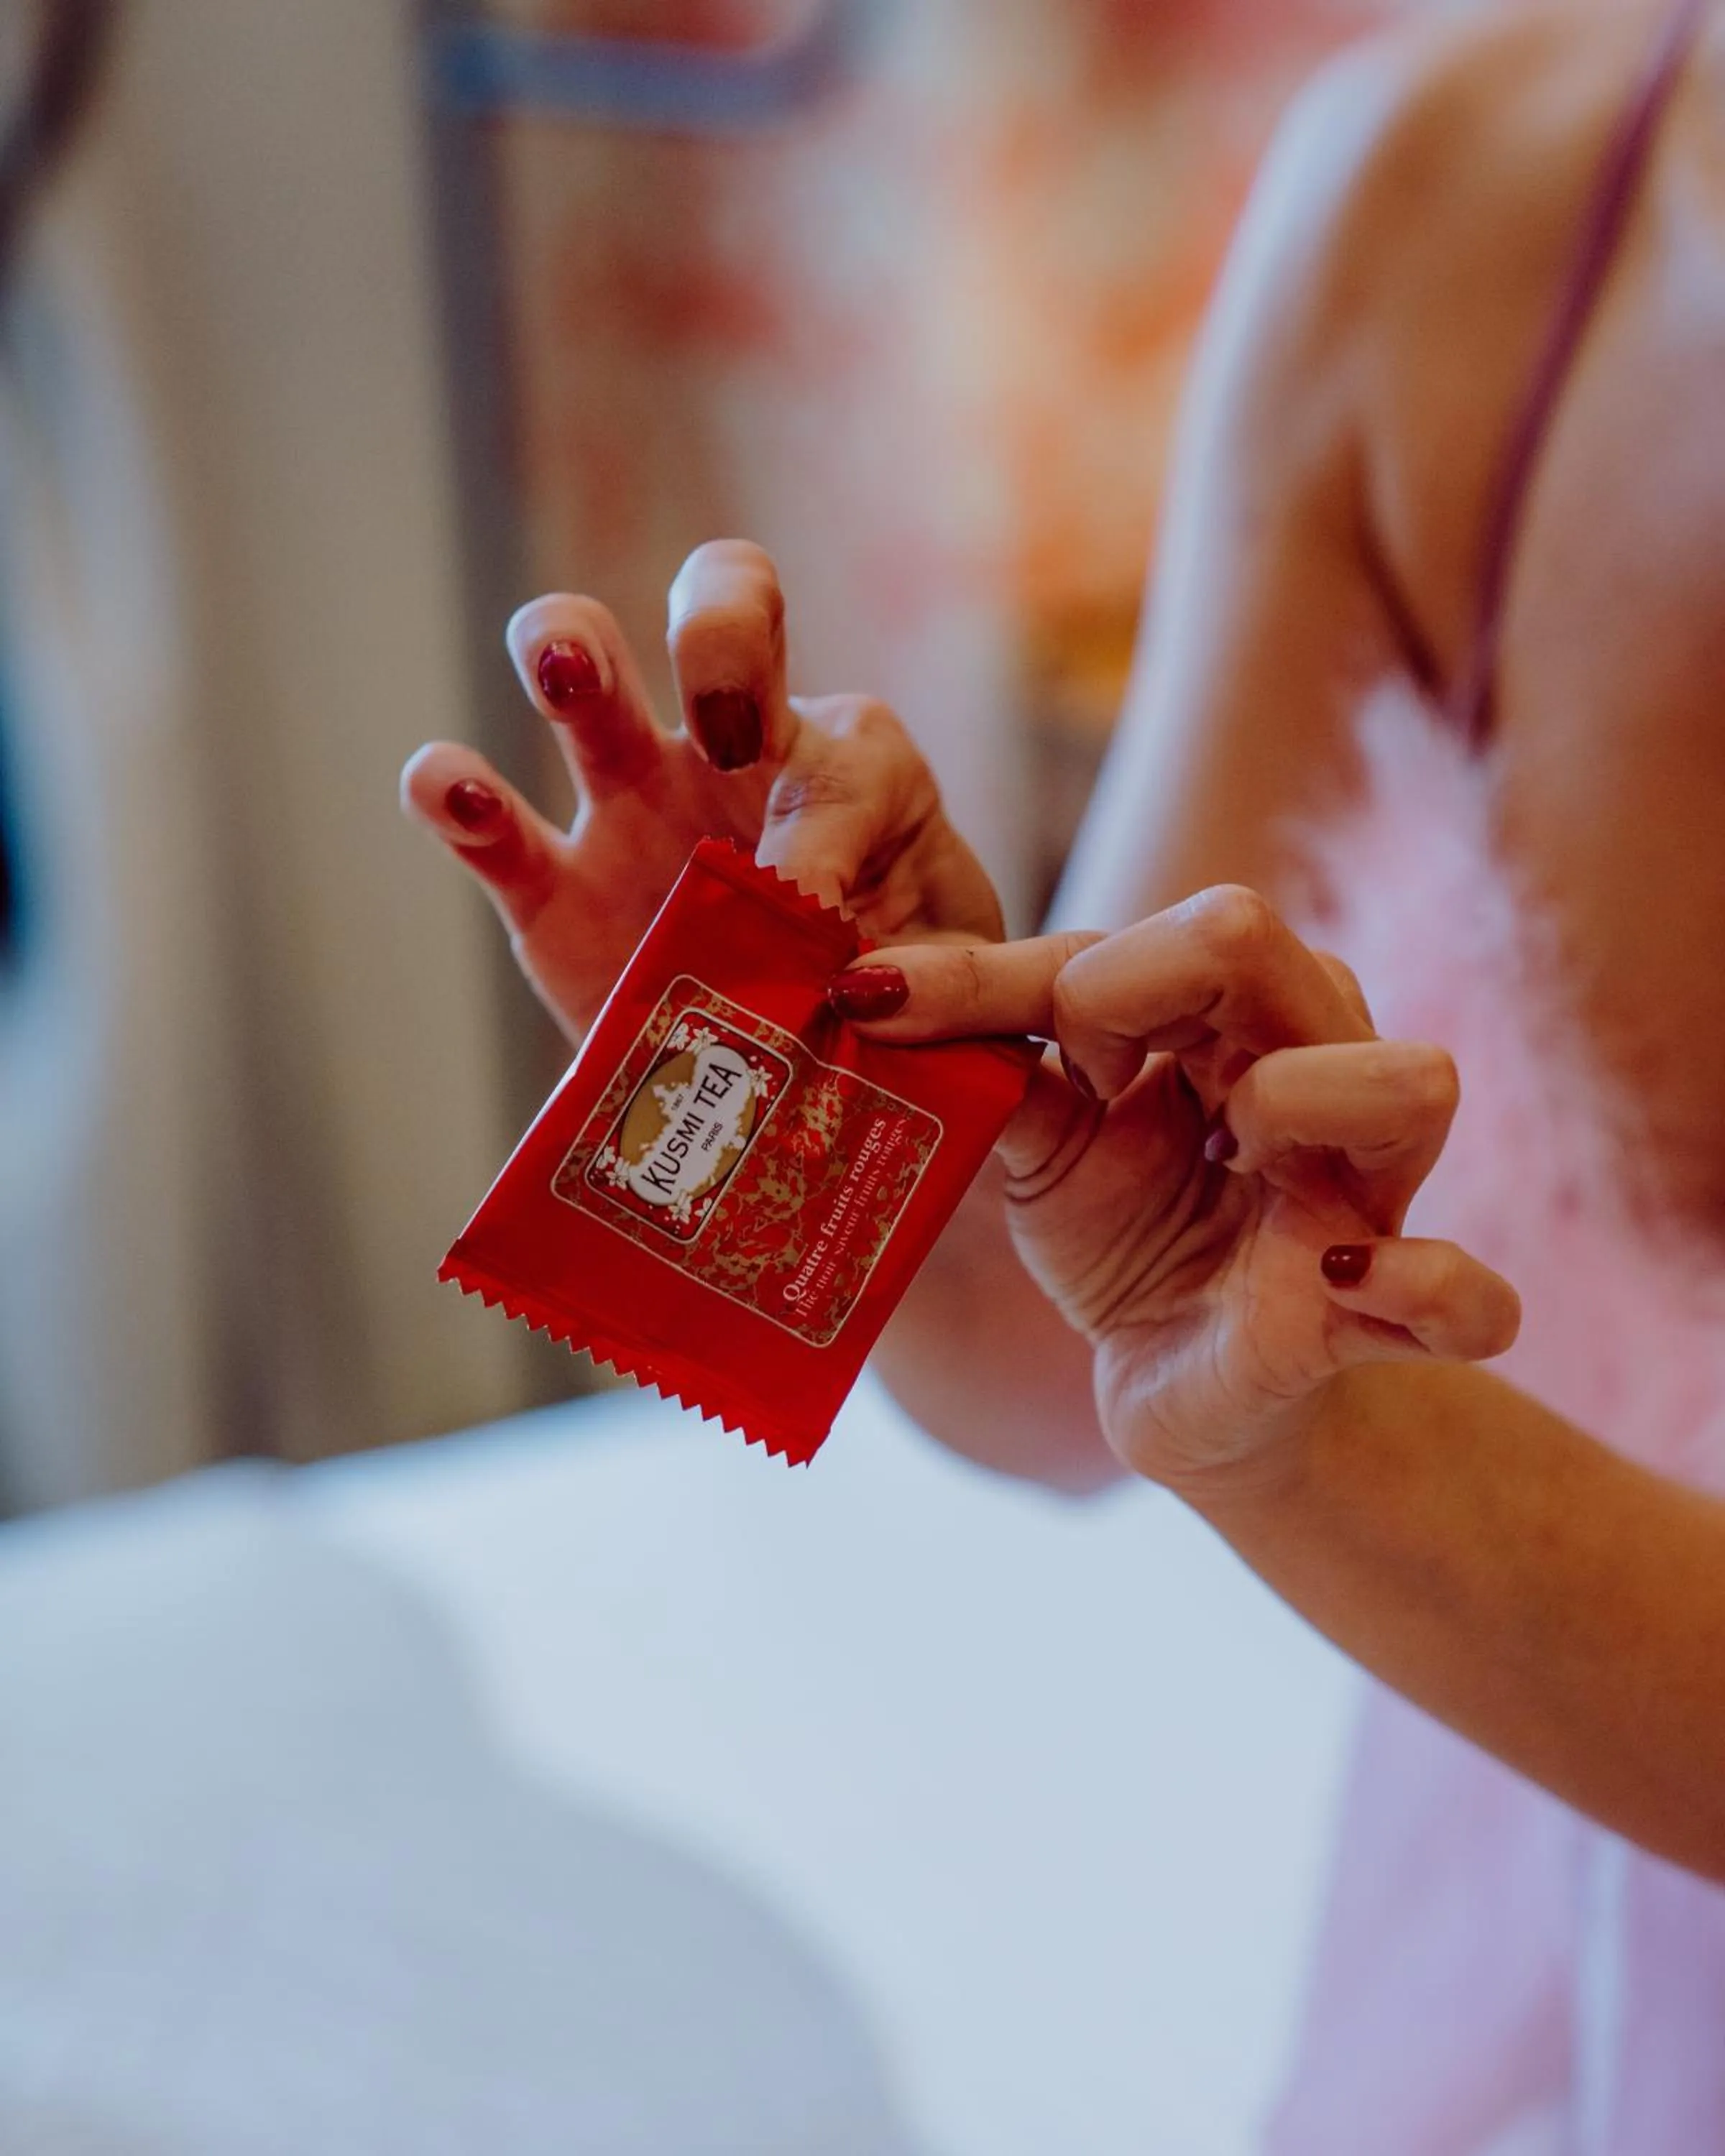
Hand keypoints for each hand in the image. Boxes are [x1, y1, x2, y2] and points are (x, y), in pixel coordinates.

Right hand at [400, 540, 1002, 1041]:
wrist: (820, 1088)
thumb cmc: (911, 1012)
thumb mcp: (960, 998)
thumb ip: (941, 987)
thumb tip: (871, 986)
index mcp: (855, 770)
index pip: (850, 757)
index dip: (832, 842)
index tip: (828, 938)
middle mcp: (738, 759)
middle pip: (726, 626)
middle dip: (722, 633)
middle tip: (719, 713)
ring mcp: (634, 806)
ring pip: (590, 680)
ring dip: (573, 654)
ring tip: (567, 672)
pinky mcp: (553, 885)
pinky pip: (491, 824)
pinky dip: (459, 794)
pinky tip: (455, 789)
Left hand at [831, 888, 1520, 1491]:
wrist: (1196, 1398)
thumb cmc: (1132, 1240)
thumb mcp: (1045, 1146)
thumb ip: (990, 1065)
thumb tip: (873, 989)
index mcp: (1233, 1017)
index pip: (1143, 927)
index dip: (1012, 972)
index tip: (885, 1004)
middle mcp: (1319, 1071)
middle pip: (1262, 944)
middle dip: (1139, 993)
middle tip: (1087, 1086)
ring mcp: (1369, 1196)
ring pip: (1408, 1081)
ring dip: (1294, 1101)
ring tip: (1233, 1162)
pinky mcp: (1395, 1322)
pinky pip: (1468, 1296)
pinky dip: (1425, 1289)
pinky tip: (1340, 1283)